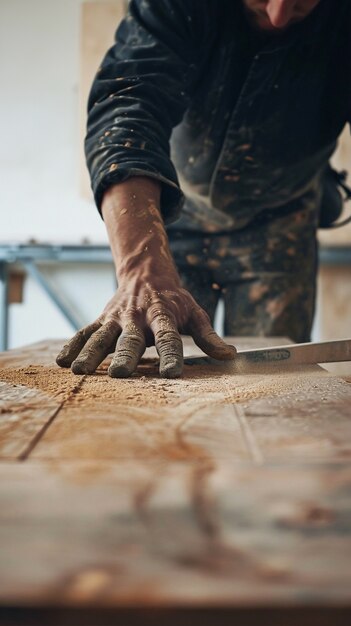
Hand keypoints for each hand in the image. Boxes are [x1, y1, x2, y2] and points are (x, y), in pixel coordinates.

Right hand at [56, 280, 235, 377]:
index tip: (171, 374)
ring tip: (80, 372)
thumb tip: (230, 357)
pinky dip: (72, 346)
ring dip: (91, 353)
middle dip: (125, 356)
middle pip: (131, 339)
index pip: (169, 337)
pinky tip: (61, 363)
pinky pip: (84, 332)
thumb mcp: (195, 313)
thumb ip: (209, 337)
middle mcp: (137, 316)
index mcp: (163, 315)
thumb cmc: (174, 300)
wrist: (146, 272)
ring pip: (101, 337)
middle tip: (121, 374)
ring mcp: (116, 318)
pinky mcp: (101, 319)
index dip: (171, 355)